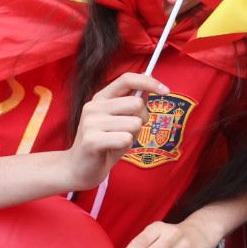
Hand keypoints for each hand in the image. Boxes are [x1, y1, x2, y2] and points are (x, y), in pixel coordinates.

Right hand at [63, 73, 165, 191]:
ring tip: (117, 141)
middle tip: (129, 131)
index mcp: (100, 98)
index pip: (127, 79)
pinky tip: (111, 149)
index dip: (149, 82)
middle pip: (137, 103)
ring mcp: (91, 123)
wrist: (79, 168)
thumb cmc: (105, 142)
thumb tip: (149, 87)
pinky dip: (125, 146)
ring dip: (133, 135)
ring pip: (134, 123)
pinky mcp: (92, 141)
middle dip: (142, 119)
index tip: (166, 90)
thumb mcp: (120, 120)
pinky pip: (126, 139)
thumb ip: (132, 104)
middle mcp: (93, 107)